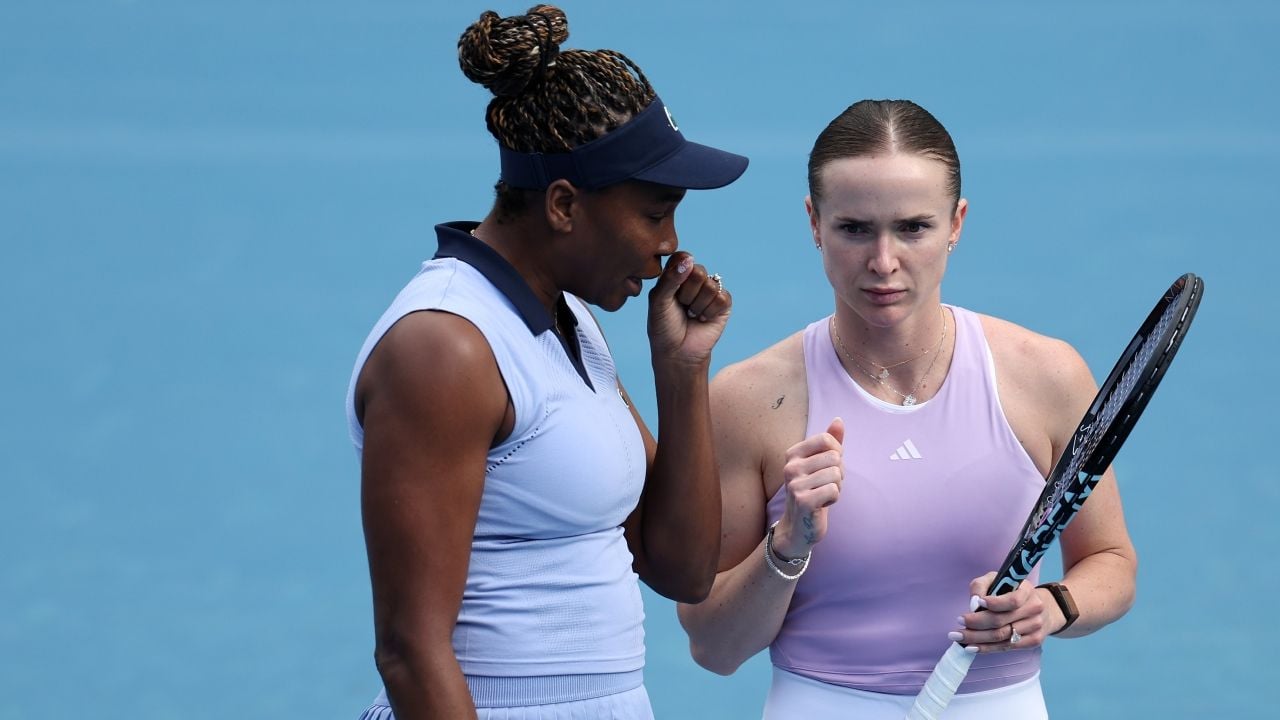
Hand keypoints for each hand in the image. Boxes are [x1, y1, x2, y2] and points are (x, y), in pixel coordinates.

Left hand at [646, 252, 730, 365]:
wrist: (677, 353)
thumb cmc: (663, 327)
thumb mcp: (659, 302)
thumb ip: (670, 279)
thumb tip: (689, 259)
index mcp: (675, 273)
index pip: (682, 257)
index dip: (678, 273)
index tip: (671, 292)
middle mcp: (693, 279)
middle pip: (698, 271)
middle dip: (687, 293)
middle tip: (681, 306)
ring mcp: (710, 290)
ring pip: (710, 286)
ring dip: (698, 305)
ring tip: (691, 314)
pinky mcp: (723, 303)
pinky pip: (722, 298)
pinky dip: (709, 312)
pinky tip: (702, 319)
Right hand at [772, 418, 843, 559]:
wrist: (798, 526)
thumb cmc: (812, 491)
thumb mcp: (819, 464)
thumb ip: (830, 442)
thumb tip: (838, 420)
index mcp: (793, 454)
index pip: (826, 440)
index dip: (837, 453)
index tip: (828, 467)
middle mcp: (790, 467)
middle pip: (834, 457)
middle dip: (838, 473)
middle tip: (825, 484)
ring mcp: (795, 484)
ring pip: (836, 474)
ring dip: (836, 487)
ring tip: (823, 494)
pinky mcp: (803, 501)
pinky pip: (834, 490)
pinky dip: (833, 498)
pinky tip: (822, 504)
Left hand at [951, 573, 1049, 652]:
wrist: (1041, 608)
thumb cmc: (1011, 591)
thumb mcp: (996, 580)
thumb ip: (981, 586)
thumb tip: (974, 602)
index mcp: (1027, 590)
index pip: (1012, 600)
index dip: (994, 603)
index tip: (977, 603)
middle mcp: (1035, 609)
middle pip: (1002, 621)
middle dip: (976, 624)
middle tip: (958, 623)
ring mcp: (1036, 626)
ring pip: (1002, 636)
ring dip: (977, 638)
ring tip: (958, 637)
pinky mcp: (1033, 641)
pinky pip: (1006, 647)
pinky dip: (986, 648)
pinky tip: (971, 647)